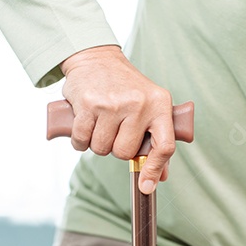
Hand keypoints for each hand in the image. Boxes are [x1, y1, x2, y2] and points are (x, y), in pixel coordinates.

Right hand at [60, 44, 174, 193]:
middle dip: (116, 147)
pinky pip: (82, 141)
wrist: (97, 58)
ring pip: (101, 149)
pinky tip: (85, 124)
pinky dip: (80, 140)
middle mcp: (138, 104)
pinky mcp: (88, 104)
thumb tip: (160, 177)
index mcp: (159, 104)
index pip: (164, 146)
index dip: (155, 169)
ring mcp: (112, 104)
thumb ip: (156, 140)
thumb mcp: (149, 106)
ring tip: (100, 123)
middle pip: (124, 152)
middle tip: (114, 130)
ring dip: (97, 143)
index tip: (146, 186)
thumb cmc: (126, 88)